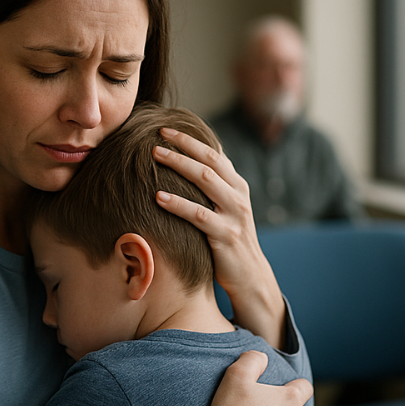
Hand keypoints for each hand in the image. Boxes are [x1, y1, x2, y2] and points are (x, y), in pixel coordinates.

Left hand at [153, 128, 284, 346]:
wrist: (250, 276)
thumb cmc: (228, 241)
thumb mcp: (224, 210)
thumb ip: (211, 189)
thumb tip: (185, 165)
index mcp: (237, 186)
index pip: (214, 154)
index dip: (190, 139)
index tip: (165, 128)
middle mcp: (238, 196)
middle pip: (209, 161)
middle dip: (183, 146)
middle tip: (157, 136)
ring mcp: (234, 215)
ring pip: (205, 181)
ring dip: (179, 165)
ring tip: (154, 155)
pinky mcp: (225, 236)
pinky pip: (198, 215)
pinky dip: (178, 203)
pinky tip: (158, 196)